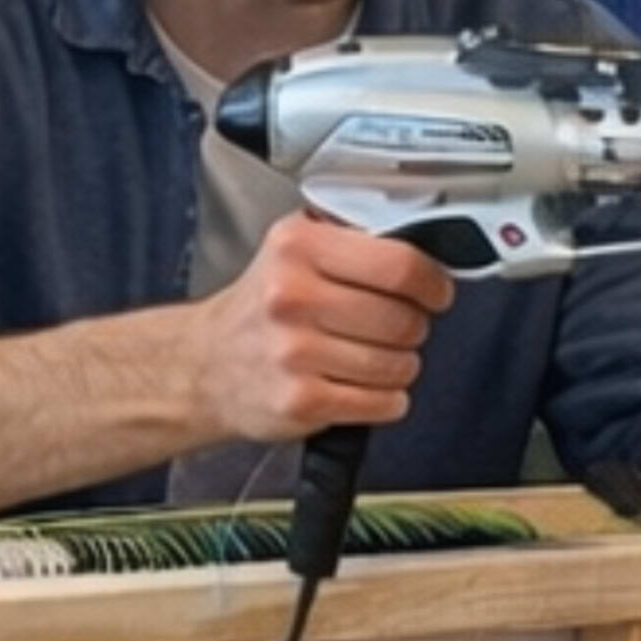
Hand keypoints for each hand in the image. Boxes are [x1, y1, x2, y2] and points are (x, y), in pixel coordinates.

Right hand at [189, 212, 452, 447]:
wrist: (205, 366)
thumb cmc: (264, 307)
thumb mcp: (297, 247)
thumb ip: (356, 238)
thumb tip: (429, 246)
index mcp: (299, 246)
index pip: (400, 264)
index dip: (432, 284)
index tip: (435, 293)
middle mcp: (292, 296)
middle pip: (404, 320)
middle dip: (413, 328)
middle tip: (393, 327)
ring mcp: (293, 352)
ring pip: (398, 365)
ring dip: (399, 366)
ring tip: (369, 357)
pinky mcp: (299, 401)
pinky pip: (381, 403)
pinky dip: (384, 400)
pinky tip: (359, 387)